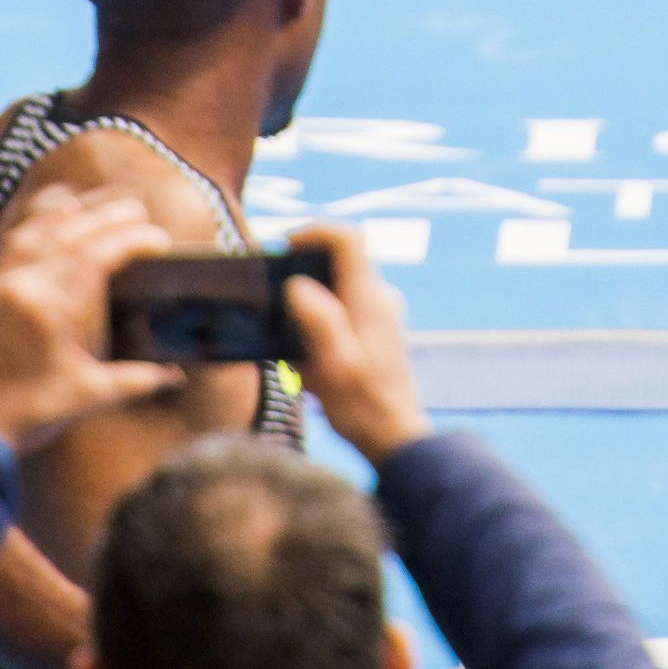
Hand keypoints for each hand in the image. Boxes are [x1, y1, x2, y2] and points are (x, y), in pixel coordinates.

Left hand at [0, 187, 181, 451]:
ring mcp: (5, 281)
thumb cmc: (30, 413)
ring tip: (110, 203)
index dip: (133, 240)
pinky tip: (61, 206)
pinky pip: (18, 237)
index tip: (159, 240)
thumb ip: (136, 380)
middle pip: (74, 232)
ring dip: (81, 211)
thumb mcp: (89, 397)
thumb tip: (177, 376)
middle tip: (143, 214)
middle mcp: (26, 285)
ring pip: (45, 228)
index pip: (98, 256)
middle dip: (112, 216)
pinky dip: (41, 217)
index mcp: (51, 310)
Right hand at [284, 223, 430, 465]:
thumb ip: (318, 321)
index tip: (283, 247)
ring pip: (337, 288)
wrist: (394, 437)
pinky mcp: (375, 331)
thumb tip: (297, 284)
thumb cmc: (363, 406)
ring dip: (308, 305)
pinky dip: (317, 326)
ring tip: (288, 341)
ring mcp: (379, 313)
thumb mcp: (334, 366)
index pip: (348, 238)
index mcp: (369, 298)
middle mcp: (378, 298)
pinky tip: (304, 363)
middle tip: (273, 301)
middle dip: (302, 273)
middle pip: (338, 260)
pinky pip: (341, 312)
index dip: (314, 231)